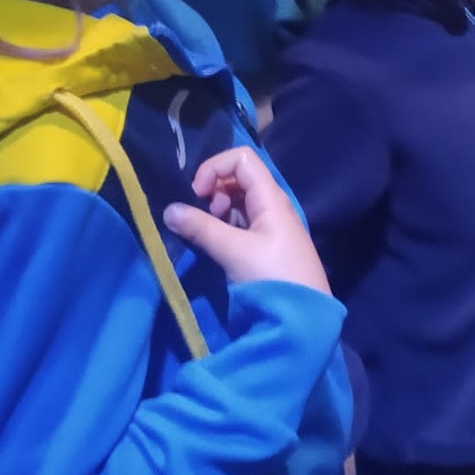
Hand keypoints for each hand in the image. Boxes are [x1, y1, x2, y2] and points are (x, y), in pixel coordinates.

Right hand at [163, 147, 330, 292]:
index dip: (215, 168)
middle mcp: (271, 204)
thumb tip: (169, 209)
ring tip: (210, 232)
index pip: (242, 159)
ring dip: (218, 209)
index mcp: (270, 197)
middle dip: (214, 189)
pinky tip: (216, 242)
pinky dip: (224, 225)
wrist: (304, 315)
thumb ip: (201, 228)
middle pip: (238, 178)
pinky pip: (240, 222)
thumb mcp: (234, 251)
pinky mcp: (265, 244)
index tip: (198, 193)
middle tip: (205, 216)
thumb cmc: (273, 276)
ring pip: (237, 201)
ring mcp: (269, 224)